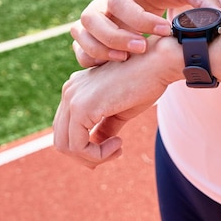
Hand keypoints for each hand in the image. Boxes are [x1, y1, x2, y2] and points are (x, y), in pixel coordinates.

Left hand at [53, 36, 180, 168]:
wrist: (158, 63)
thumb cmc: (145, 82)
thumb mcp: (120, 110)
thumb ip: (104, 127)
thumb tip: (96, 146)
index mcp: (76, 89)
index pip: (67, 130)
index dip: (87, 148)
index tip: (115, 147)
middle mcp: (69, 91)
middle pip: (62, 141)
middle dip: (87, 156)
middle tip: (114, 153)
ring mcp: (72, 98)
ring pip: (66, 147)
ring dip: (94, 157)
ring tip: (118, 148)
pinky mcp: (81, 107)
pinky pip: (79, 147)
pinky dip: (98, 154)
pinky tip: (118, 144)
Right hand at [71, 0, 220, 66]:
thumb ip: (205, 1)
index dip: (139, 19)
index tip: (164, 30)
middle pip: (91, 16)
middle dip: (114, 37)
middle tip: (140, 49)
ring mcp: (96, 12)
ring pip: (81, 31)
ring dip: (99, 49)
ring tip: (126, 60)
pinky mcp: (94, 29)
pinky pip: (80, 45)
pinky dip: (91, 58)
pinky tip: (115, 66)